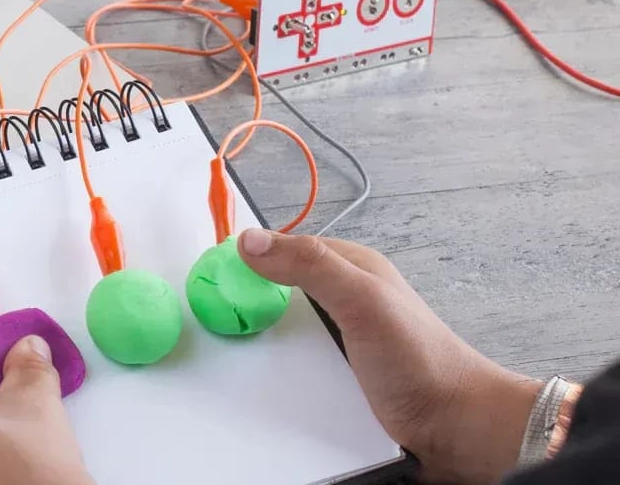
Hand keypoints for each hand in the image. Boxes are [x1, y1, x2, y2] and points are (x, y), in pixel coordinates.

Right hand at [238, 227, 539, 484]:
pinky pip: (297, 368)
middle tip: (218, 319)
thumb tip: (250, 241)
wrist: (457, 428)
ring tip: (240, 356)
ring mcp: (343, 340)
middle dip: (250, 304)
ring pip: (285, 333)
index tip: (213, 274)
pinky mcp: (340, 376)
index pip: (284, 249)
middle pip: (278, 292)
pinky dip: (280, 373)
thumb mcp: (363, 300)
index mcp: (351, 269)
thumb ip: (310, 265)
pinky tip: (269, 383)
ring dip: (265, 346)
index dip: (249, 258)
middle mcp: (345, 300)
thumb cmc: (421, 361)